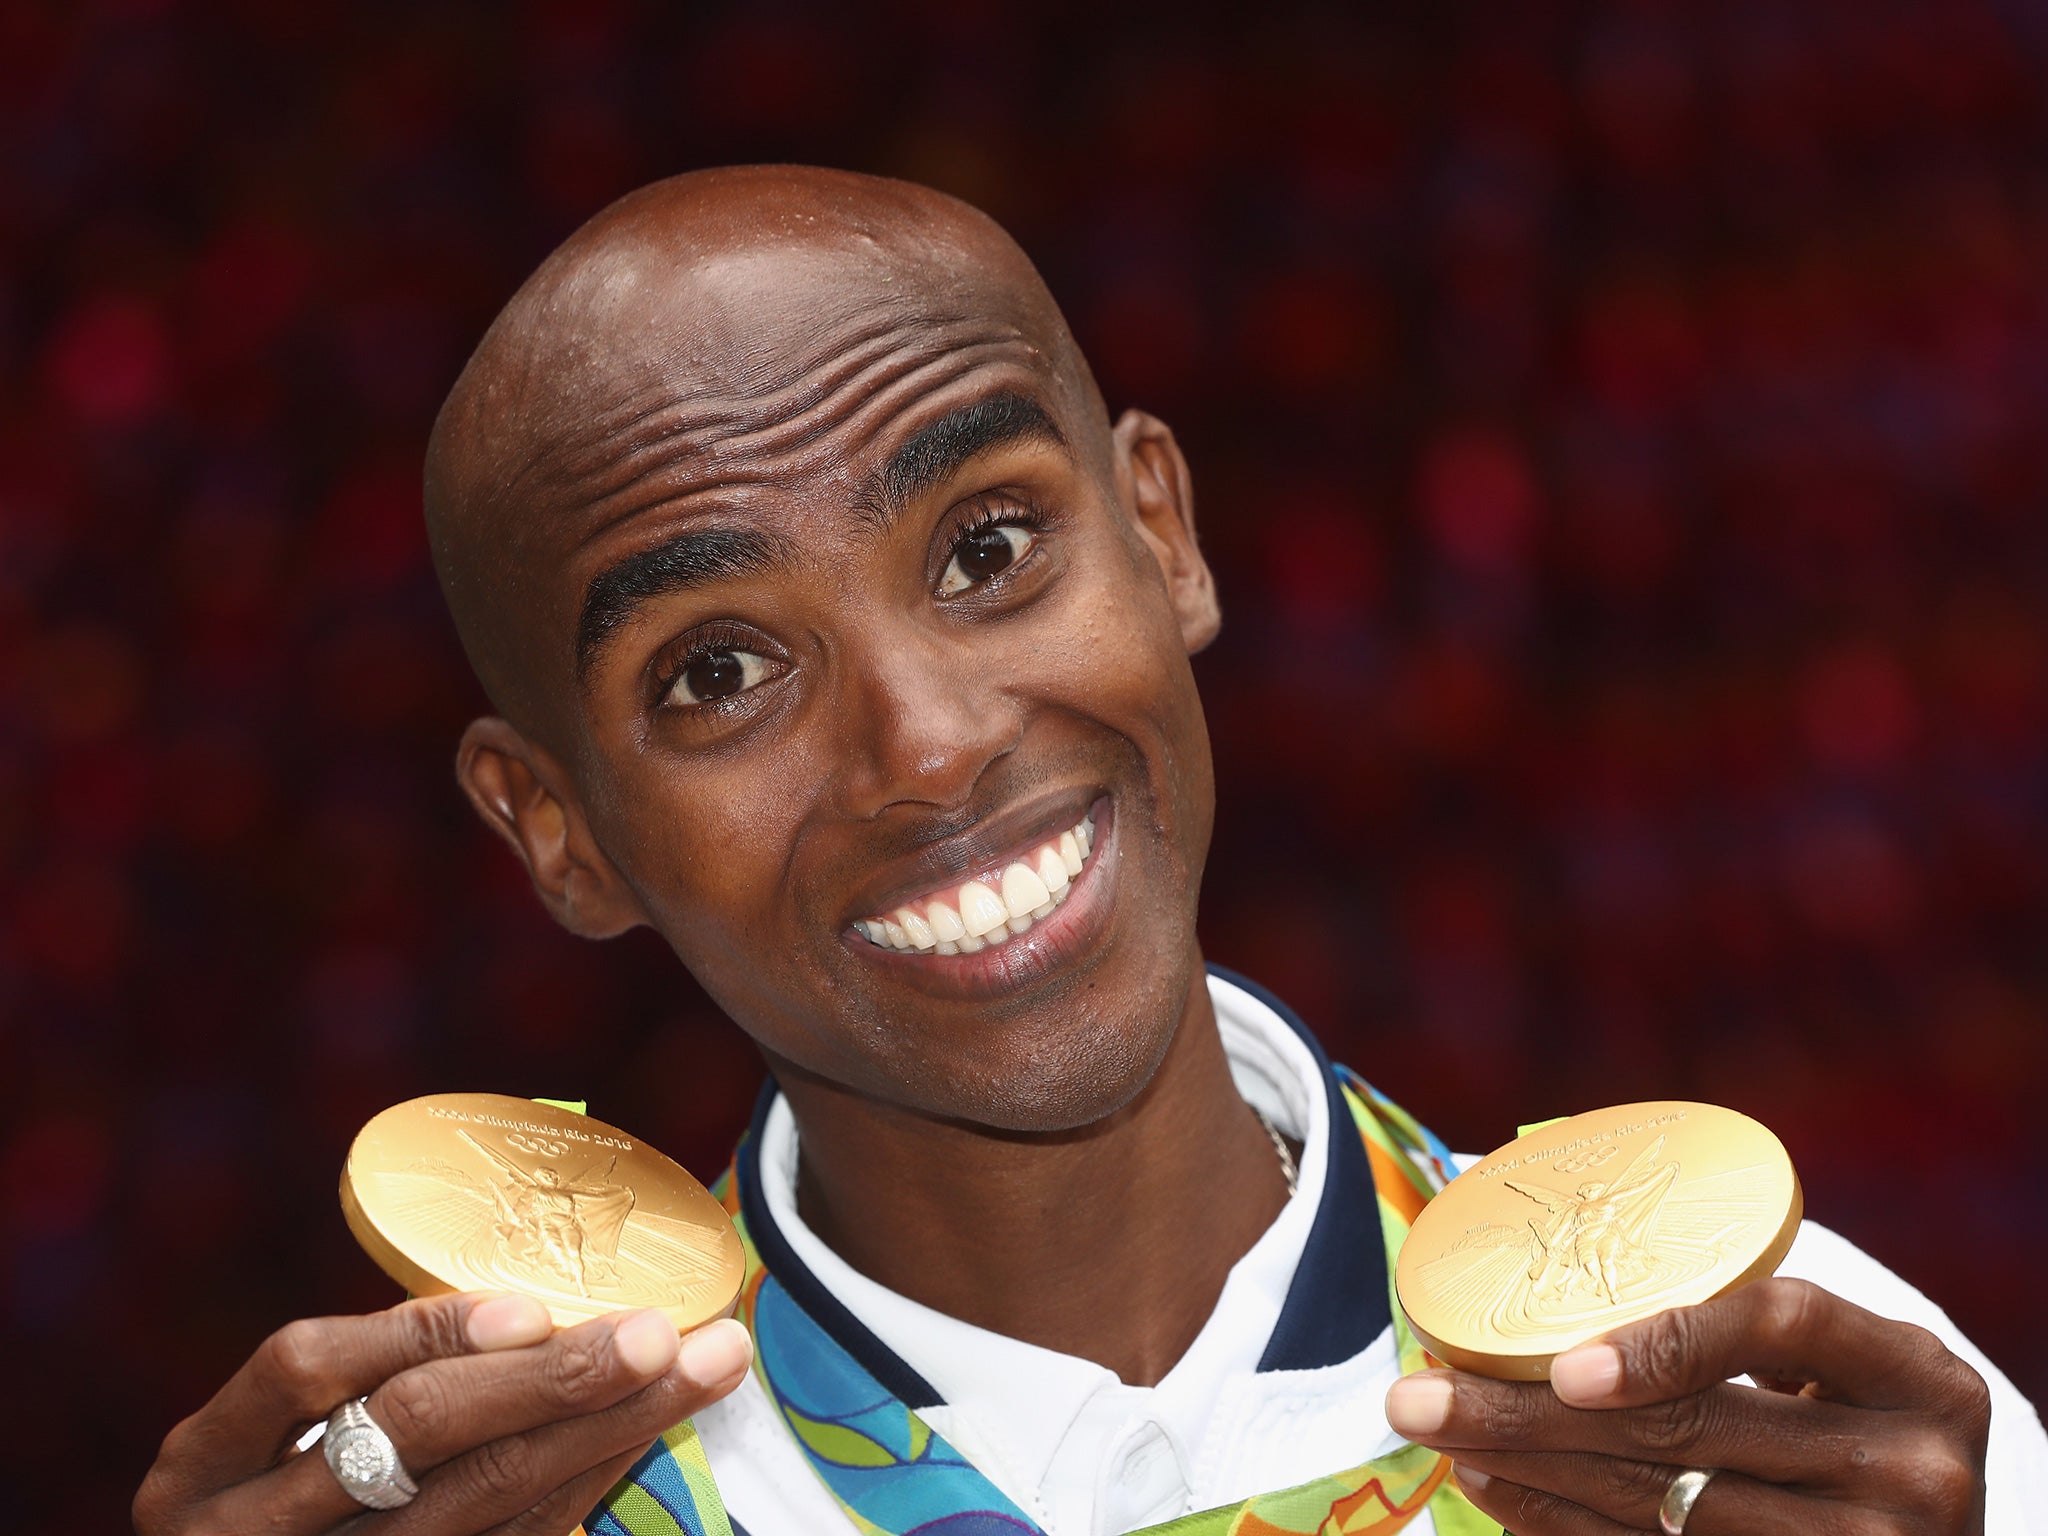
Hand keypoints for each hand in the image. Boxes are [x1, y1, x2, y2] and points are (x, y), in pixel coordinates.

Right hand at [135, 1292, 752, 1535]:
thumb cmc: (275, 1498)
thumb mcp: (267, 1443)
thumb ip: (366, 1371)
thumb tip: (535, 1279)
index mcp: (204, 1465)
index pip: (306, 1369)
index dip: (418, 1334)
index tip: (530, 1307)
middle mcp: (248, 1533)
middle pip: (416, 1440)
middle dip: (554, 1379)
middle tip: (664, 1328)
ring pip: (486, 1501)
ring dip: (612, 1426)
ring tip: (703, 1364)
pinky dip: (591, 1480)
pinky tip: (649, 1429)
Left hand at [1385, 1278, 1990, 1533]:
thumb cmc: (1867, 1424)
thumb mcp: (1854, 1368)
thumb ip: (1753, 1323)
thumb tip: (1552, 1277)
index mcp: (1918, 1378)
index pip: (1783, 1327)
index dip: (1670, 1340)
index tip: (1560, 1363)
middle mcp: (1909, 1472)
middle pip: (1693, 1432)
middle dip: (1531, 1410)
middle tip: (1418, 1392)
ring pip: (1663, 1508)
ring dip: (1528, 1470)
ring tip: (1440, 1433)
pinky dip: (1565, 1525)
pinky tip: (1498, 1490)